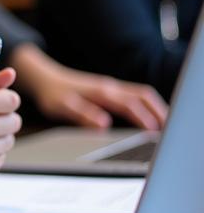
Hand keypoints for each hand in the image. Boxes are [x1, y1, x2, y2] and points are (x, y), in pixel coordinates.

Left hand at [19, 58, 167, 130]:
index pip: (130, 105)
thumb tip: (103, 125)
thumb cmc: (51, 94)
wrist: (42, 78)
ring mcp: (111, 87)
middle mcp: (109, 87)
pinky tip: (151, 120)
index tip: (156, 134)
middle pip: (143, 96)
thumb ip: (82, 114)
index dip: (145, 119)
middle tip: (170, 133)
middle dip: (160, 112)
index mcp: (101, 92)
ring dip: (156, 109)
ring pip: (142, 94)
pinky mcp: (109, 90)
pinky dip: (148, 106)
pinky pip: (136, 96)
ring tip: (166, 128)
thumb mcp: (61, 106)